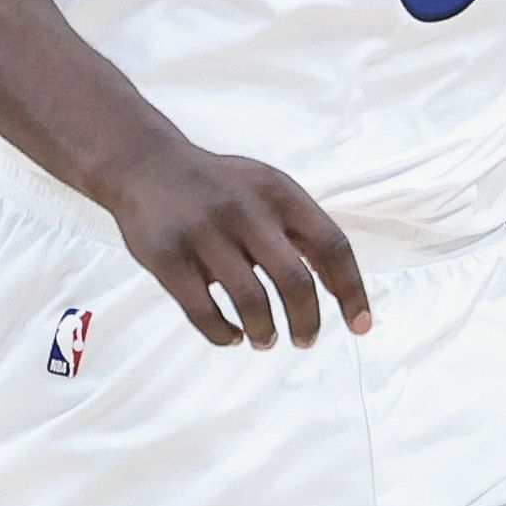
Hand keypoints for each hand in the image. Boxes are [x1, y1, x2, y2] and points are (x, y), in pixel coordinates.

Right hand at [99, 139, 372, 347]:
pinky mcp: (168, 257)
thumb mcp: (268, 190)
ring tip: (265, 339)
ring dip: (265, 332)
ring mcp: (204, 233)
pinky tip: (232, 336)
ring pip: (251, 302)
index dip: (352, 291)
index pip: (332, 246)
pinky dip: (224, 334)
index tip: (359, 326)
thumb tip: (345, 291)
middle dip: (307, 322)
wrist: (146, 165)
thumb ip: (304, 232)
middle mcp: (245, 210)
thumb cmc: (221, 188)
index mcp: (279, 193)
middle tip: (304, 340)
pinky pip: (204, 312)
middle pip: (295, 281)